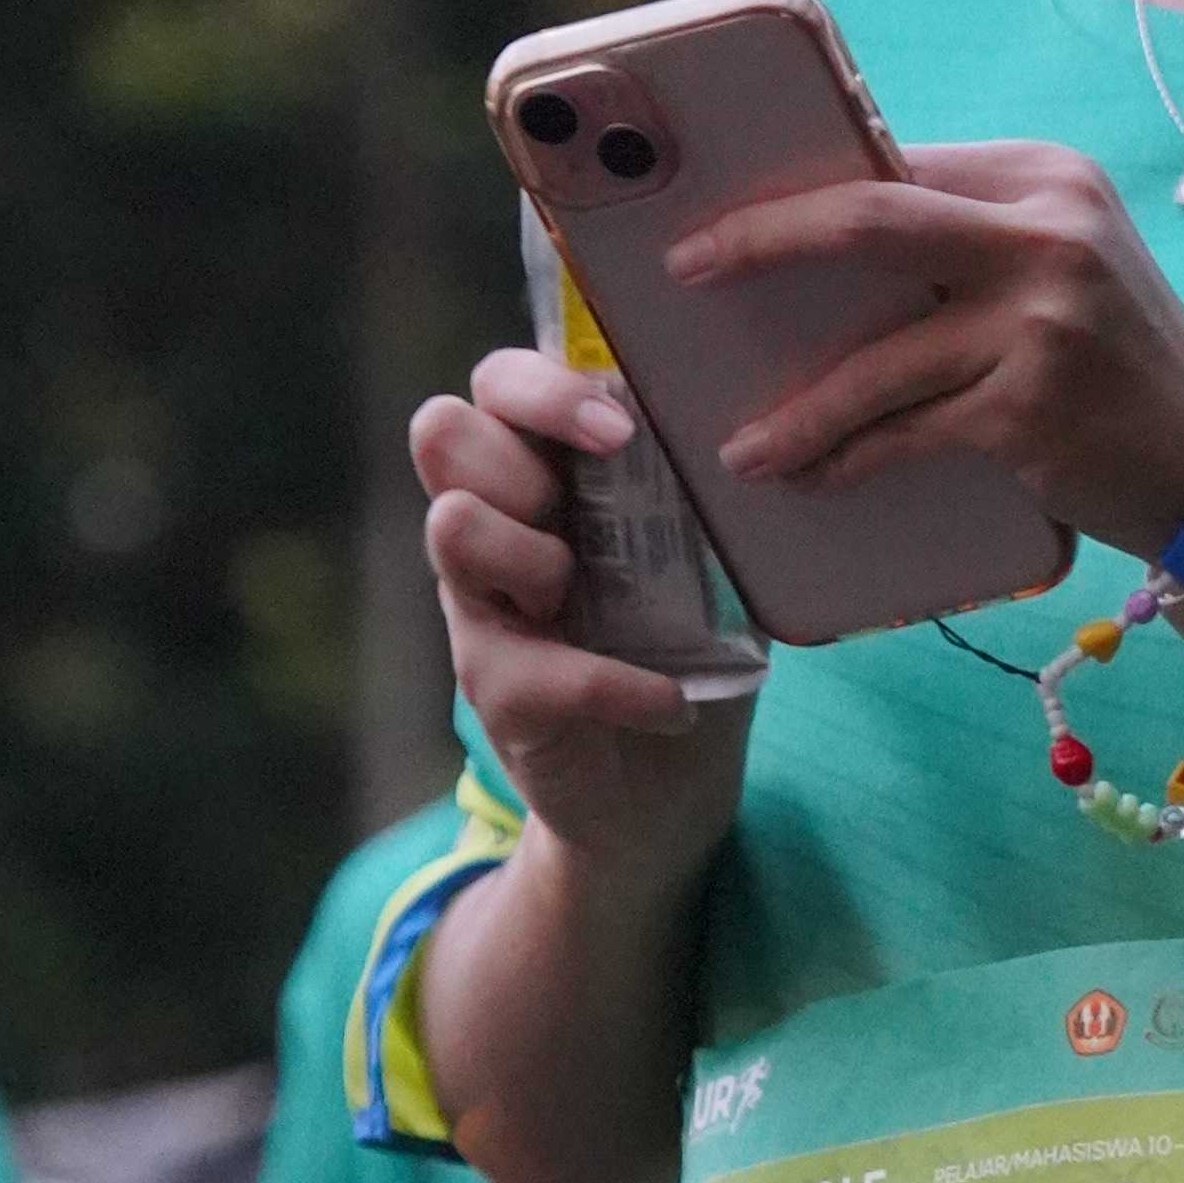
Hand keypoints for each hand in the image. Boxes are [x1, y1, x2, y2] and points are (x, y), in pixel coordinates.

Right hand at [413, 347, 755, 882]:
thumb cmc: (688, 656)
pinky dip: (619, 686)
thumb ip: (701, 497)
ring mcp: (481, 608)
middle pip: (441, 430)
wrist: (669, 797)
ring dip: (538, 556)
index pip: (496, 385)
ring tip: (599, 604)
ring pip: (453, 526)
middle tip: (582, 519)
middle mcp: (494, 527)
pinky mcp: (495, 691)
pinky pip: (538, 667)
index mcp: (543, 475)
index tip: (620, 432)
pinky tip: (669, 704)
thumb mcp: (711, 565)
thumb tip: (742, 435)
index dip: (542, 389)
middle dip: (520, 459)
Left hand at [663, 147, 1183, 559]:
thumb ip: (968, 244)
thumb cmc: (1122, 373)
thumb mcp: (1065, 271)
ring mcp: (1043, 320)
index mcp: (1045, 178)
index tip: (724, 218)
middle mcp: (1047, 233)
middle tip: (687, 269)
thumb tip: (820, 246)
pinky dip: (847, 458)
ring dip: (799, 407)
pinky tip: (808, 479)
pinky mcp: (1034, 406)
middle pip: (868, 219)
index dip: (801, 190)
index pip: (896, 162)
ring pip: (878, 355)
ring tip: (741, 447)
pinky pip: (908, 430)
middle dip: (762, 242)